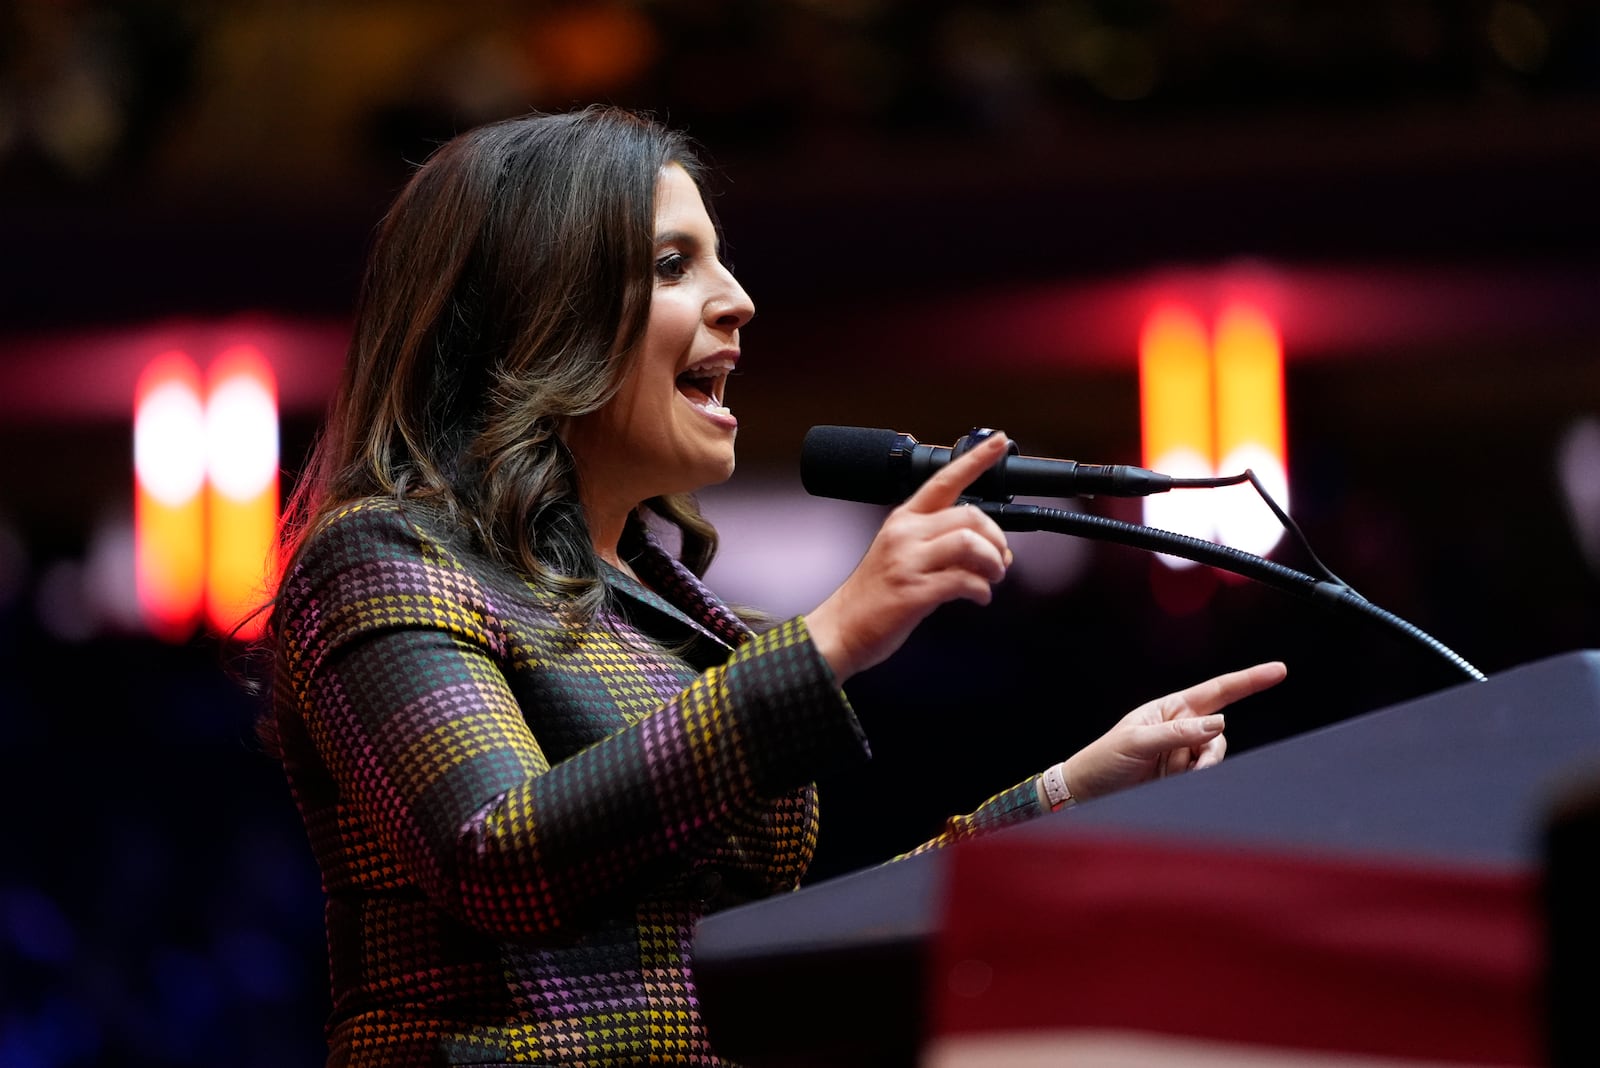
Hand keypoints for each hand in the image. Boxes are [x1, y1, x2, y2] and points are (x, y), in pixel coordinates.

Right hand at [805, 433, 1012, 681]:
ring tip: (992, 578)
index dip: (976, 459)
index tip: (1000, 441)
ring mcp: (908, 562)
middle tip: (1001, 561)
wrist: (842, 628)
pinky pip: (963, 581)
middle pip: (969, 515)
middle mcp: (905, 533)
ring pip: (969, 544)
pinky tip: (980, 597)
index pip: (944, 480)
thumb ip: (939, 543)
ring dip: (993, 562)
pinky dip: (982, 590)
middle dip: (996, 539)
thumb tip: (989, 549)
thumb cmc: (875, 594)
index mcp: (903, 518)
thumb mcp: (901, 553)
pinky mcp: (914, 591)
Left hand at [1061, 661, 1286, 801]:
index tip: (1278, 671)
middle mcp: (1181, 728)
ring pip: (1215, 757)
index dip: (1249, 680)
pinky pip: (1204, 775)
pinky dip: (1198, 780)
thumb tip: (1217, 724)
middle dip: (1212, 751)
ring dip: (1202, 769)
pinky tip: (1175, 784)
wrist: (1088, 792)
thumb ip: (1177, 734)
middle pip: (1219, 733)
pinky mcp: (1182, 775)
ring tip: (1173, 779)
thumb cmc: (1104, 759)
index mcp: (1170, 709)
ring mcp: (1183, 753)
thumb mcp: (1136, 742)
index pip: (1217, 691)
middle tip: (1195, 769)